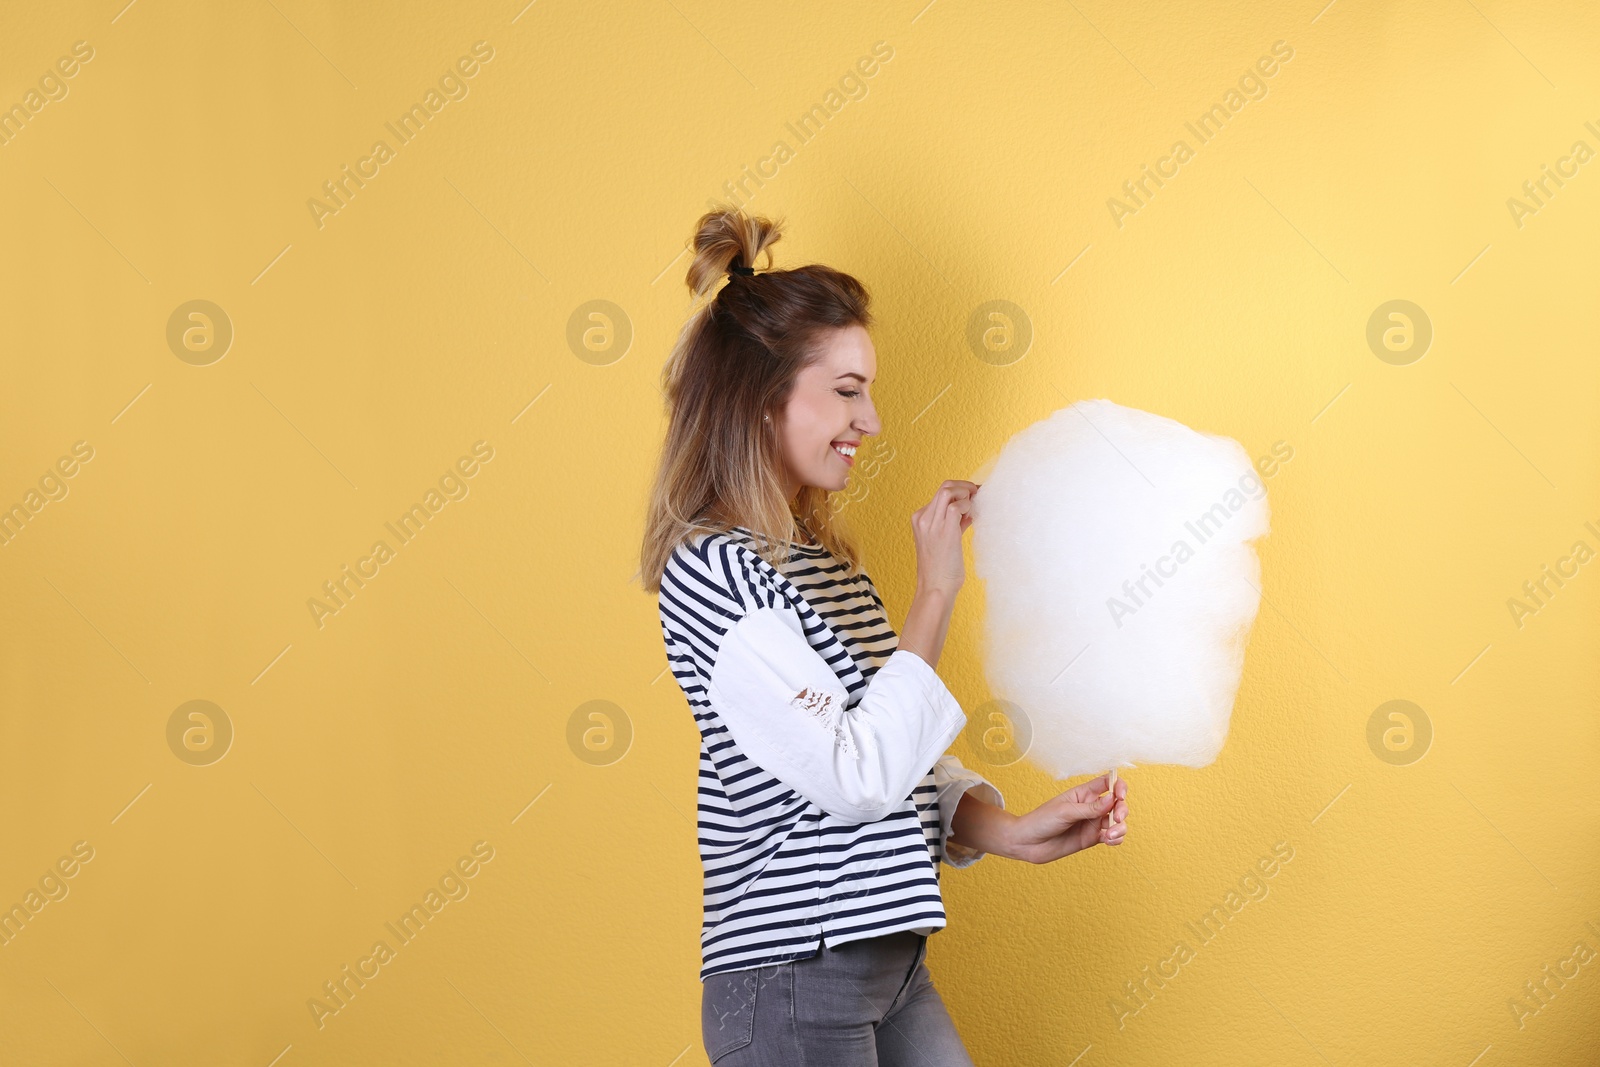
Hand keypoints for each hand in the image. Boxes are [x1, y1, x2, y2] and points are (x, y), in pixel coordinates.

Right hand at [910, 480, 979, 595]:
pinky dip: (968, 508)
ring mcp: (932, 524)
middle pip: (944, 486)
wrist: (935, 588)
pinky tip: (972, 518)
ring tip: (974, 506)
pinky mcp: (944, 531)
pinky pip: (957, 507)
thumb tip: (968, 511)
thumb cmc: (941, 568)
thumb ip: (953, 523)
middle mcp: (923, 518)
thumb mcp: (944, 540)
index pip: (940, 493)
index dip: (960, 491)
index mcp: (919, 519)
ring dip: (966, 494)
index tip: (972, 497)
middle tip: (977, 495)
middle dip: (965, 487)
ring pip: (949, 491)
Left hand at [1006, 774, 1127, 863]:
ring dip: (1120, 827)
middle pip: (1117, 803)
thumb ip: (1090, 808)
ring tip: (1110, 835)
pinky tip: (1109, 841)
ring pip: (1117, 822)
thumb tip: (1113, 798)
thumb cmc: (1041, 820)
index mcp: (1083, 793)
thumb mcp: (1065, 811)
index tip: (1120, 795)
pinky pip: (1112, 837)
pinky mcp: (1092, 838)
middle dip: (1122, 810)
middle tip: (1116, 819)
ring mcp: (1092, 823)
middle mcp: (1091, 807)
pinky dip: (1116, 839)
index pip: (1107, 783)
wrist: (1027, 843)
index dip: (1119, 786)